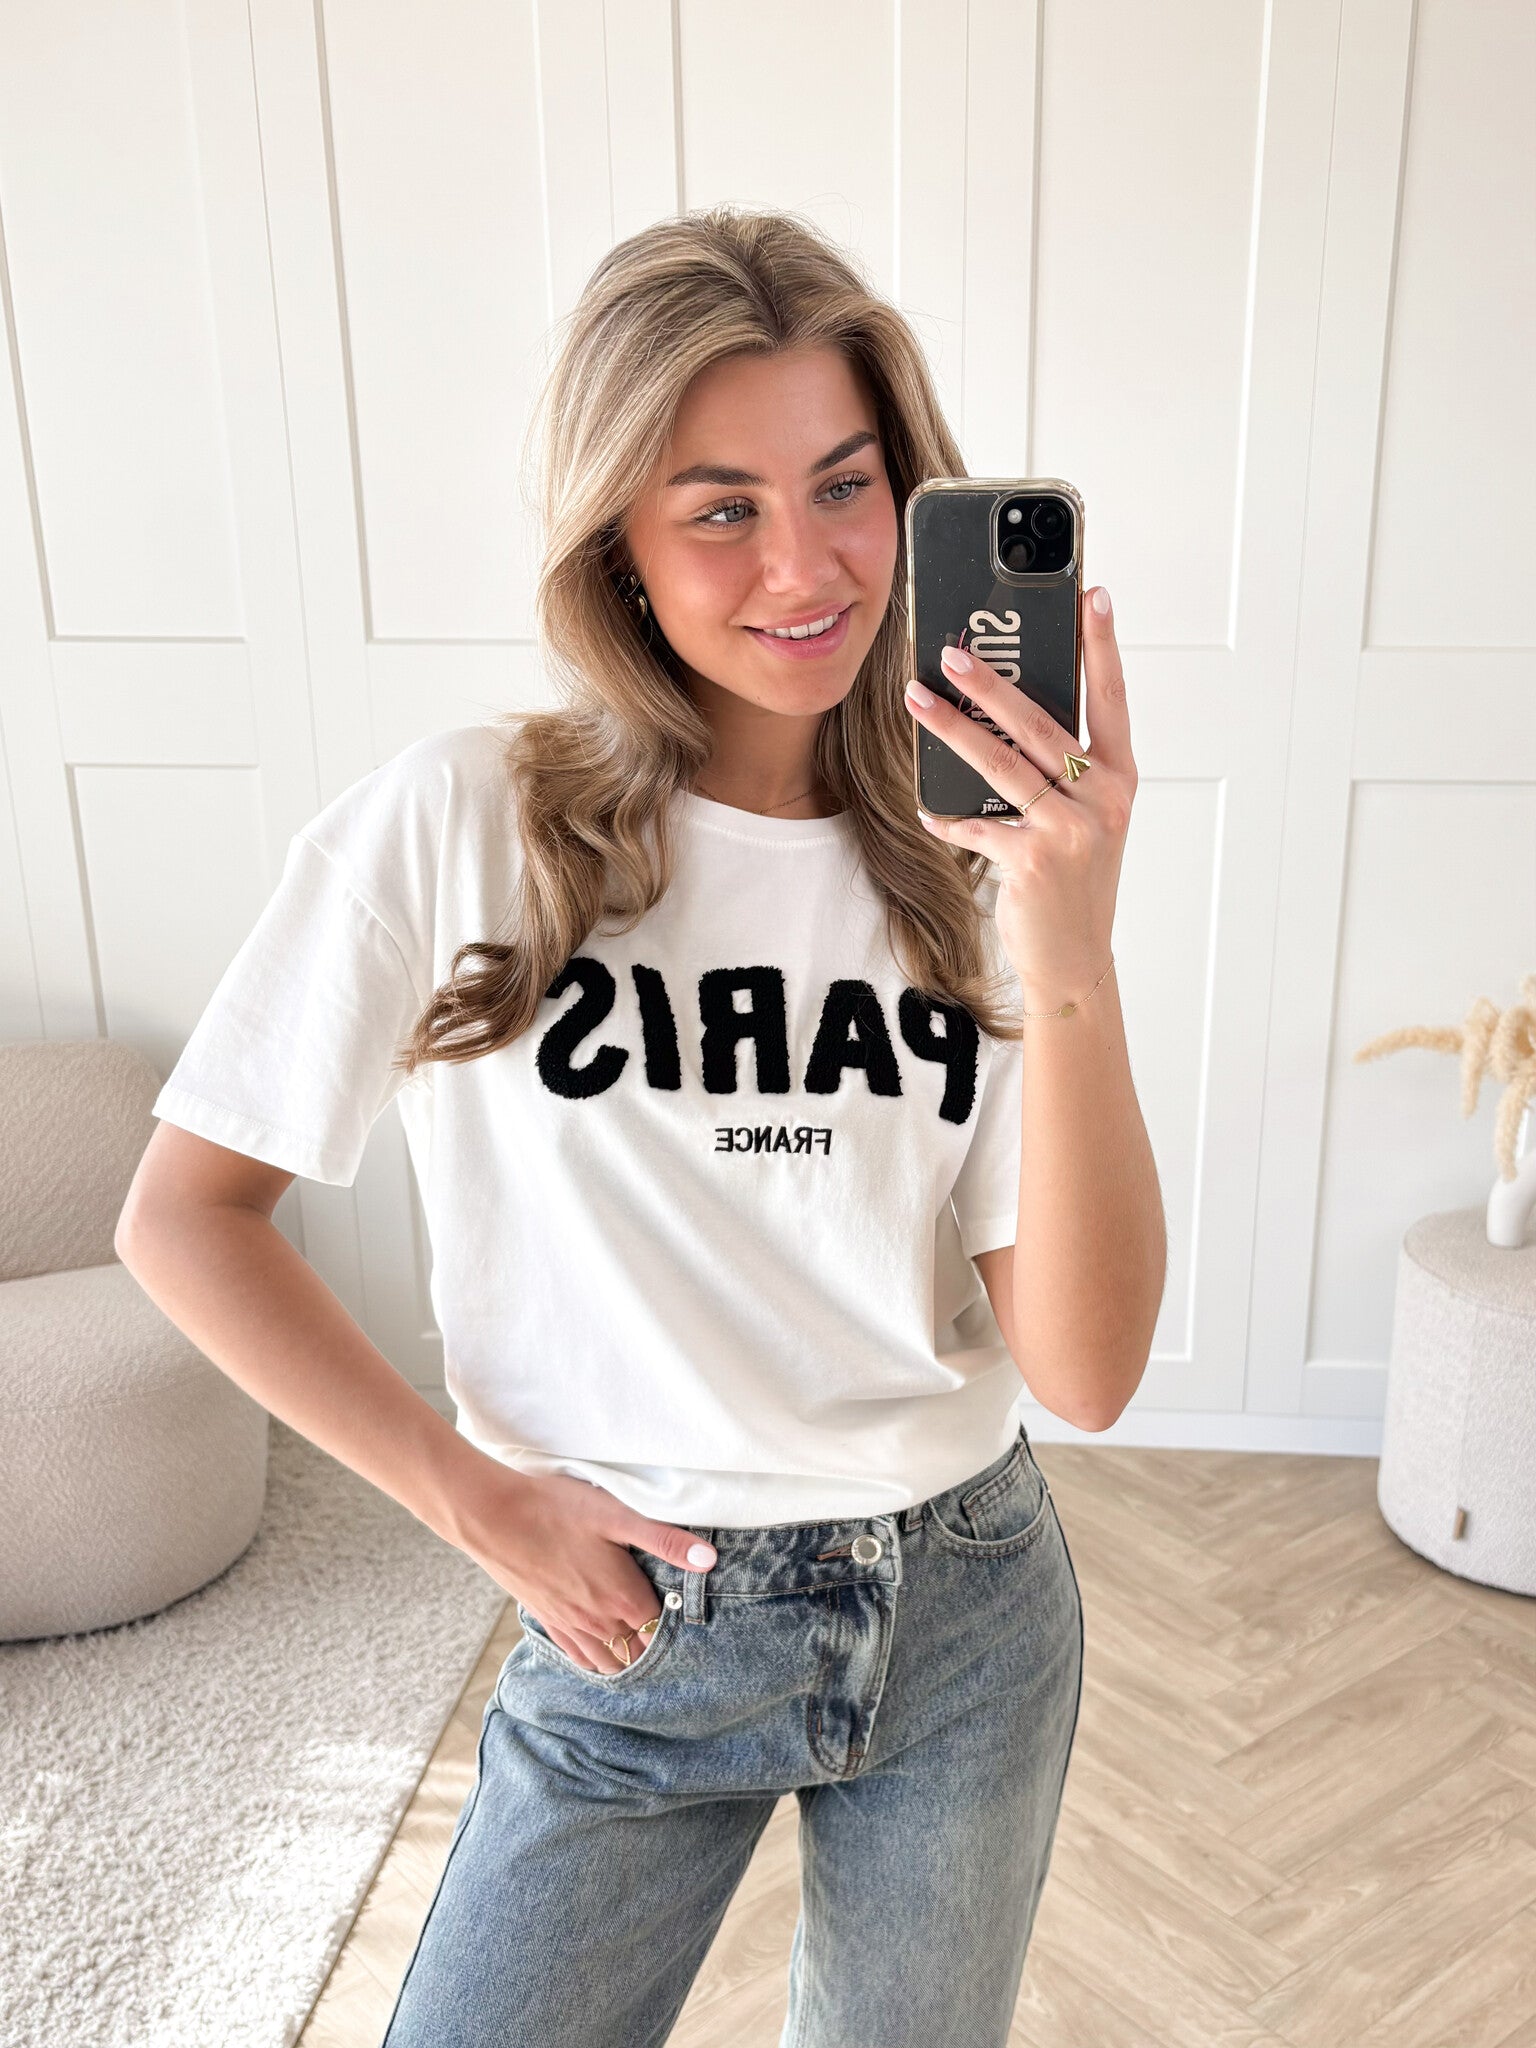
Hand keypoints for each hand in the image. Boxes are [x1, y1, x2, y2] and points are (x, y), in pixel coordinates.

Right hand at [453, 1459, 715, 1672]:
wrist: (492, 1516)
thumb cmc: (555, 1509)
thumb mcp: (616, 1515)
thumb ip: (664, 1540)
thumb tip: (710, 1560)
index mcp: (621, 1596)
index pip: (660, 1631)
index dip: (678, 1633)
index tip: (693, 1633)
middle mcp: (597, 1619)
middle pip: (636, 1653)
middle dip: (655, 1653)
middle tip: (675, 1651)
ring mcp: (569, 1623)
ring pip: (608, 1661)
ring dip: (627, 1661)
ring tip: (643, 1656)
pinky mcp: (546, 1618)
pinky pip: (578, 1656)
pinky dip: (595, 1662)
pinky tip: (600, 1657)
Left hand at [905, 585, 1136, 1009]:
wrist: (1074, 957)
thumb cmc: (1074, 883)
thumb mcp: (1085, 821)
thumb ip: (1059, 773)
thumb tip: (1002, 721)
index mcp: (1118, 778)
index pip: (1112, 698)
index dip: (1102, 646)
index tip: (1091, 596)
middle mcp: (1102, 797)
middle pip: (1039, 723)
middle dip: (992, 683)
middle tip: (955, 651)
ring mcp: (1070, 829)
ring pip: (999, 764)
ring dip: (952, 728)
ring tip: (918, 698)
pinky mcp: (1033, 859)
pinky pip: (976, 824)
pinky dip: (948, 817)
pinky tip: (929, 810)